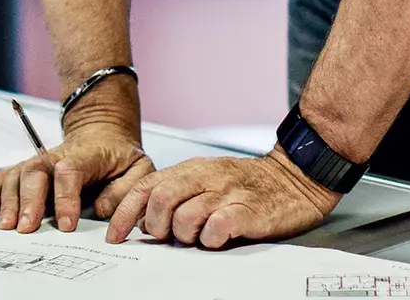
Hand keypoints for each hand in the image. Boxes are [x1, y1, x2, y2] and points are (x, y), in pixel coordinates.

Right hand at [0, 124, 153, 233]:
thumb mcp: (139, 169)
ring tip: (6, 226)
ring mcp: (39, 161)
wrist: (103, 136)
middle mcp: (57, 155)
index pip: (70, 170)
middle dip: (28, 200)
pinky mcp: (27, 169)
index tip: (67, 225)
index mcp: (87, 154)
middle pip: (35, 170)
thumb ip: (125, 190)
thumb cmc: (119, 157)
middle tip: (26, 228)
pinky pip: (4, 176)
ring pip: (16, 174)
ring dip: (8, 200)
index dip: (66, 197)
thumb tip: (101, 210)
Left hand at [105, 149, 341, 247]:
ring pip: (185, 216)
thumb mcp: (206, 181)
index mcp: (191, 170)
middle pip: (161, 199)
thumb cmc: (246, 184)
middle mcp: (206, 177)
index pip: (145, 187)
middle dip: (156, 225)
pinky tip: (218, 238)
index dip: (125, 213)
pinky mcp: (249, 210)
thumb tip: (143, 221)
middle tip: (166, 237)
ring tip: (198, 236)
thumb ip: (175, 196)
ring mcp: (227, 193)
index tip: (115, 236)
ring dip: (184, 234)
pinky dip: (211, 238)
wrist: (294, 177)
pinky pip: (218, 227)